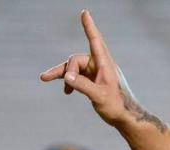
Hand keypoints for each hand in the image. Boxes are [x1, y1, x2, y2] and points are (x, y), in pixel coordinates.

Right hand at [39, 10, 127, 126]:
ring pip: (73, 68)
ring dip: (61, 74)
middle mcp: (99, 65)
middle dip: (67, 71)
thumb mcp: (98, 96)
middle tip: (65, 86)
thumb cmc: (116, 105)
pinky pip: (76, 76)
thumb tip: (67, 76)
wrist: (125, 117)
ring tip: (44, 78)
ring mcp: (95, 72)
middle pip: (76, 60)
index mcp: (104, 64)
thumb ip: (83, 86)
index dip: (89, 27)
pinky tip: (66, 92)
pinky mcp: (92, 80)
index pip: (95, 41)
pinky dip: (69, 82)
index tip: (84, 13)